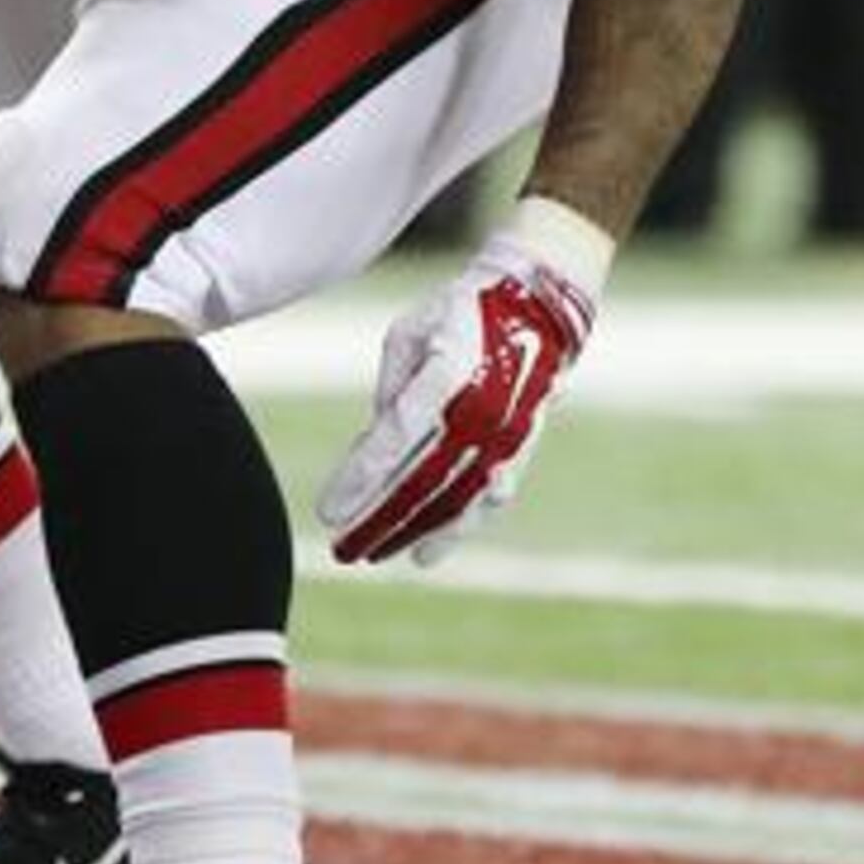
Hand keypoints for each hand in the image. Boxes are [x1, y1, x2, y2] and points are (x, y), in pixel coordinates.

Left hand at [315, 232, 596, 567]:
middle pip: (420, 483)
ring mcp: (505, 437)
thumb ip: (391, 392)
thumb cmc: (458, 312)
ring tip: (378, 555)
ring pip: (456, 502)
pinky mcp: (520, 450)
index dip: (358, 481)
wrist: (535, 308)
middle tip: (342, 550)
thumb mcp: (409, 336)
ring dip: (415, 533)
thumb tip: (375, 444)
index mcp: (448, 379)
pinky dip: (458, 528)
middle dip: (378, 521)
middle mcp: (480, 415)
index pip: (392, 442)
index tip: (328, 514)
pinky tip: (428, 553)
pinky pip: (487, 500)